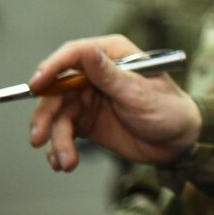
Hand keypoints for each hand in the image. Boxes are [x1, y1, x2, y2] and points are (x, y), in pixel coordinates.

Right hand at [28, 35, 201, 171]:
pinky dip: (59, 147)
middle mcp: (96, 73)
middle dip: (46, 114)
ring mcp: (88, 98)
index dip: (52, 67)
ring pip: (58, 114)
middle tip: (38, 137)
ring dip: (56, 139)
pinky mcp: (86, 121)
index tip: (36, 85)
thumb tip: (86, 52)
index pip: (75, 54)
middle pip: (57, 88)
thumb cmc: (167, 109)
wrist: (177, 142)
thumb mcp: (139, 92)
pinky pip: (63, 132)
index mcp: (113, 55)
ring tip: (64, 161)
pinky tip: (64, 162)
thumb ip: (110, 75)